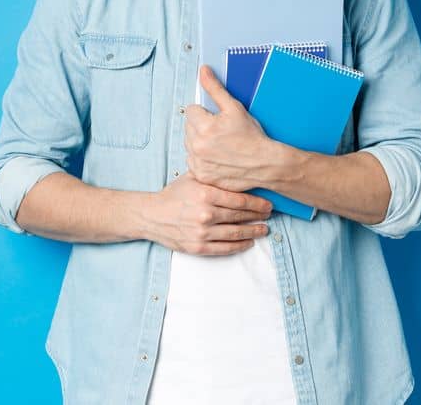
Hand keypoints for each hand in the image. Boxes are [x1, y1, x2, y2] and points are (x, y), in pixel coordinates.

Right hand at [142, 174, 273, 255]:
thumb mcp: (194, 178)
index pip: (241, 200)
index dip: (258, 204)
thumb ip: (215, 177)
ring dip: (254, 232)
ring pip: (236, 234)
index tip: (268, 205)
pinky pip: (224, 249)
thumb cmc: (174, 195)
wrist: (150, 215)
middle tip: (269, 216)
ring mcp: (201, 232)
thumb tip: (242, 172)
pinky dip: (239, 246)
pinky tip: (249, 243)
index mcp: (206, 194)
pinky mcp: (197, 247)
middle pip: (241, 216)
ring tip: (264, 230)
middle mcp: (205, 214)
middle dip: (259, 217)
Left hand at [184, 64, 283, 191]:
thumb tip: (204, 72)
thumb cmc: (253, 138)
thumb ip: (215, 89)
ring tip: (220, 144)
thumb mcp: (235, 108)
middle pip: (189, 127)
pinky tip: (218, 156)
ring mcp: (198, 162)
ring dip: (200, 142)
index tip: (218, 119)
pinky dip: (203, 159)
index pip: (191, 110)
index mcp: (203, 127)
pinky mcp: (201, 175)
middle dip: (202, 126)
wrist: (265, 164)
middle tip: (221, 131)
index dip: (206, 112)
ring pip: (190, 144)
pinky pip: (193, 162)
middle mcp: (197, 146)